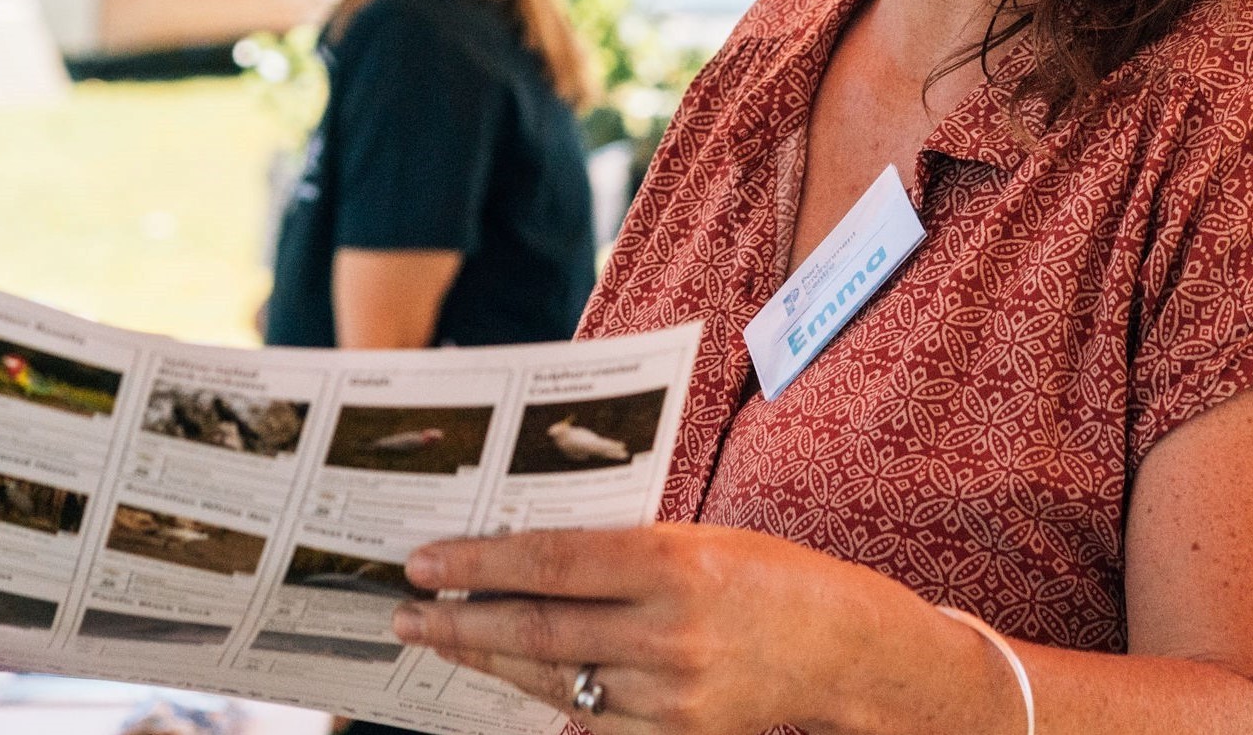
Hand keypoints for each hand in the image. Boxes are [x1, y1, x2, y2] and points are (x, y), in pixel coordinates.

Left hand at [391, 524, 1010, 734]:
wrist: (848, 653)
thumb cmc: (774, 577)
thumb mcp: (699, 536)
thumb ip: (623, 551)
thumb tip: (534, 555)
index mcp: (672, 562)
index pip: (549, 562)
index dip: (478, 563)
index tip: (424, 560)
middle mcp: (665, 633)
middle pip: (536, 629)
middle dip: (459, 621)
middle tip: (404, 612)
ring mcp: (668, 698)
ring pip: (552, 680)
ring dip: (489, 662)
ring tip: (441, 642)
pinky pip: (588, 723)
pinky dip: (545, 700)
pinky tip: (512, 681)